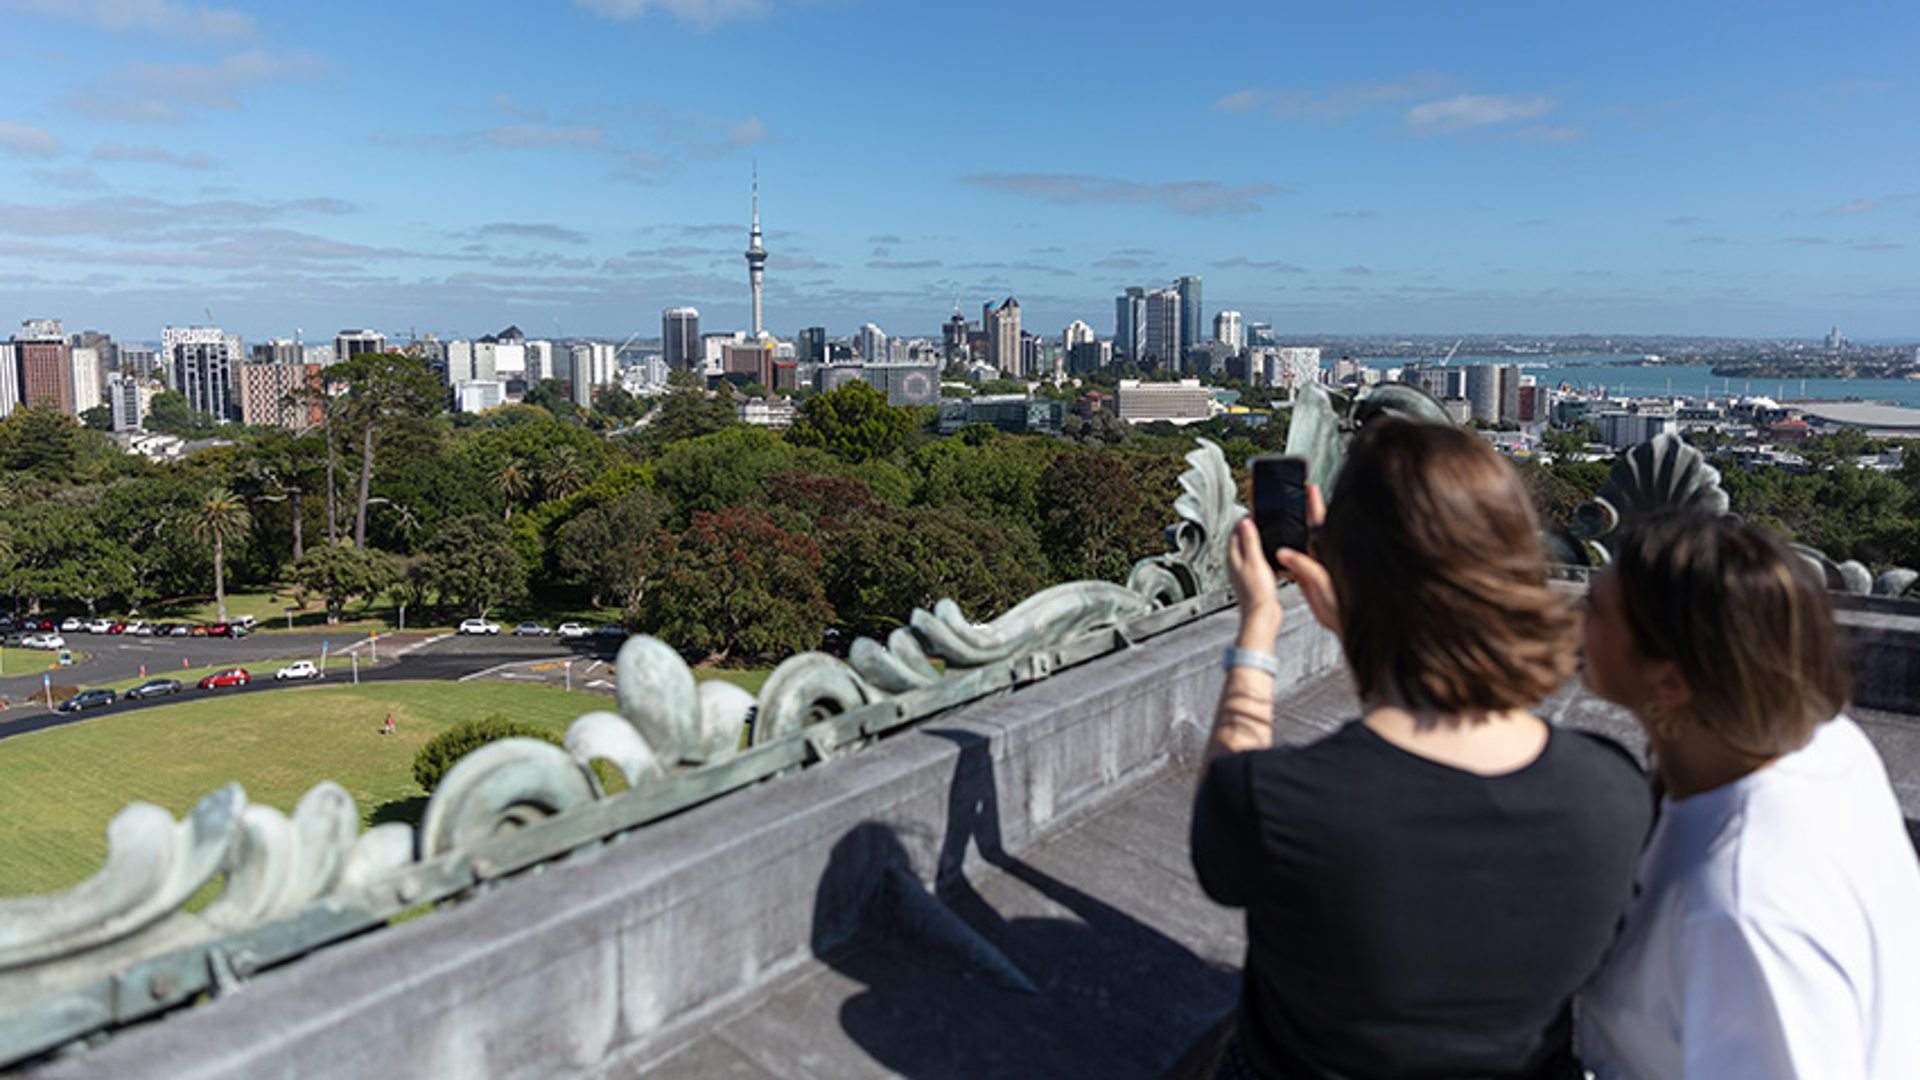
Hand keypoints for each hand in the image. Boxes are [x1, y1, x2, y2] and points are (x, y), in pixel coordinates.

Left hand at [1228, 516, 1281, 643]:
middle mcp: (1235, 564)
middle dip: (1250, 529)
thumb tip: (1245, 521)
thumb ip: (1249, 540)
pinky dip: (1264, 556)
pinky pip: (1258, 563)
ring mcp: (1244, 573)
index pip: (1235, 531)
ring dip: (1257, 542)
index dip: (1244, 520)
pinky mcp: (1254, 580)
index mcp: (1232, 557)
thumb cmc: (1257, 592)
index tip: (1254, 511)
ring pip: (1249, 551)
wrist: (1262, 615)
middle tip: (1261, 519)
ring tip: (1268, 535)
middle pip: (1240, 540)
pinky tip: (1274, 558)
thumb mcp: (1255, 560)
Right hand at [1277, 483, 1337, 631]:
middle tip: (1290, 497)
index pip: (1321, 520)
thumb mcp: (1320, 581)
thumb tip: (1285, 553)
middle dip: (1299, 512)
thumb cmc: (1341, 602)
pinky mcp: (1308, 576)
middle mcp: (1322, 555)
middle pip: (1308, 528)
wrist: (1341, 622)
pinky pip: (1294, 561)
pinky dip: (1285, 555)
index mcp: (1328, 551)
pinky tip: (1277, 551)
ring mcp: (1315, 565)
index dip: (1315, 503)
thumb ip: (1303, 565)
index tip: (1309, 487)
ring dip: (1290, 533)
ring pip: (1300, 544)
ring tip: (1278, 520)